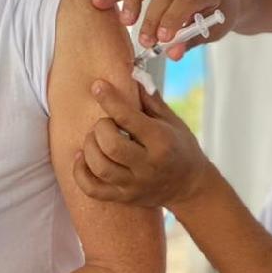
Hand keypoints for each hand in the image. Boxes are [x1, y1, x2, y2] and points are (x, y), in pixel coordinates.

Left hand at [72, 79, 217, 208]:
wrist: (191, 187)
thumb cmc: (181, 148)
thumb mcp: (173, 122)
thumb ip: (150, 101)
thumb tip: (131, 76)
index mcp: (161, 142)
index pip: (128, 118)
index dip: (109, 99)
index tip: (97, 86)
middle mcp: (148, 165)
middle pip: (111, 145)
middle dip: (100, 128)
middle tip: (104, 123)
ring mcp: (135, 184)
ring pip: (100, 167)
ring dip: (89, 148)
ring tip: (94, 138)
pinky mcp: (125, 197)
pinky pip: (93, 190)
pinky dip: (80, 173)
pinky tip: (82, 158)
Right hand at [91, 0, 237, 59]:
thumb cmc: (217, 15)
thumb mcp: (212, 30)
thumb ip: (190, 40)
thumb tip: (171, 54)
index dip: (173, 17)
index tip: (162, 39)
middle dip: (152, 18)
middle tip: (145, 42)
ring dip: (132, 1)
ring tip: (125, 23)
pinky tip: (99, 3)